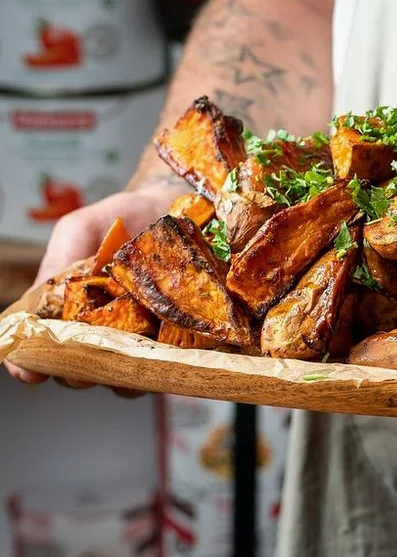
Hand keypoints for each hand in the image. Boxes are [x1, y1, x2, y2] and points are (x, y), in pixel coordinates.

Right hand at [5, 186, 179, 394]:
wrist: (174, 208)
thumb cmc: (120, 220)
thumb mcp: (80, 230)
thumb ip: (58, 261)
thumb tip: (39, 299)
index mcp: (67, 314)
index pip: (40, 351)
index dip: (29, 365)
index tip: (29, 371)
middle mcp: (101, 335)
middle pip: (81, 373)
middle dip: (79, 373)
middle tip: (87, 365)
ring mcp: (140, 343)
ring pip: (125, 379)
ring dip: (125, 375)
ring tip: (131, 355)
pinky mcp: (178, 342)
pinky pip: (170, 366)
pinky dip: (166, 364)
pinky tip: (169, 351)